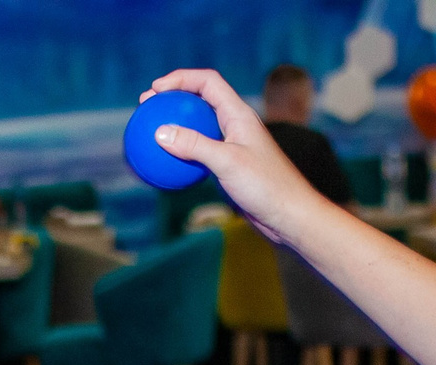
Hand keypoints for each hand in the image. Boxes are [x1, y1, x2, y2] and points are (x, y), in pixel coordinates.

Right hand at [142, 69, 330, 247]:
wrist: (288, 215)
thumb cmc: (265, 186)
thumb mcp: (227, 163)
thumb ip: (194, 146)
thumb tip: (159, 133)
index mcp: (239, 114)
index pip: (208, 82)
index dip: (181, 78)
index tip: (156, 90)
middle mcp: (235, 125)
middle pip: (200, 100)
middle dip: (173, 98)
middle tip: (146, 107)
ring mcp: (231, 145)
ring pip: (198, 127)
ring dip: (175, 126)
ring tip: (150, 133)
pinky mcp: (229, 166)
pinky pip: (199, 153)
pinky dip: (181, 154)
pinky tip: (164, 165)